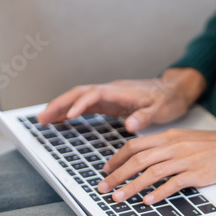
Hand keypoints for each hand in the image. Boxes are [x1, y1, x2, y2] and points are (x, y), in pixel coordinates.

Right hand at [35, 68, 205, 132]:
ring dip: (60, 107)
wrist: (173, 90)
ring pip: (78, 98)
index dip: (81, 103)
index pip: (95, 94)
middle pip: (79, 93)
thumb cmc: (168, 99)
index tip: (70, 115)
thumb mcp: (161, 109)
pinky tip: (60, 119)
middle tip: (42, 117)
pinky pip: (85, 105)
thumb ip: (145, 116)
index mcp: (121, 91)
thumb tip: (130, 125)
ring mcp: (108, 96)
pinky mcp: (108, 102)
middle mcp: (111, 91)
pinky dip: (70, 111)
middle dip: (60, 104)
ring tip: (43, 119)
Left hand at [97, 129, 215, 204]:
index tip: (105, 169)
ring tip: (118, 198)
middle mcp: (173, 147)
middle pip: (138, 160)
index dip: (117, 158)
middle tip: (104, 187)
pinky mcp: (196, 174)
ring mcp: (184, 160)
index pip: (135, 145)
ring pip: (151, 172)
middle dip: (117, 175)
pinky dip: (158, 193)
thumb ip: (163, 147)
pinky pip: (173, 183)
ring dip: (131, 186)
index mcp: (168, 137)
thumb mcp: (183, 139)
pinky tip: (147, 201)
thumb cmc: (211, 145)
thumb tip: (142, 158)